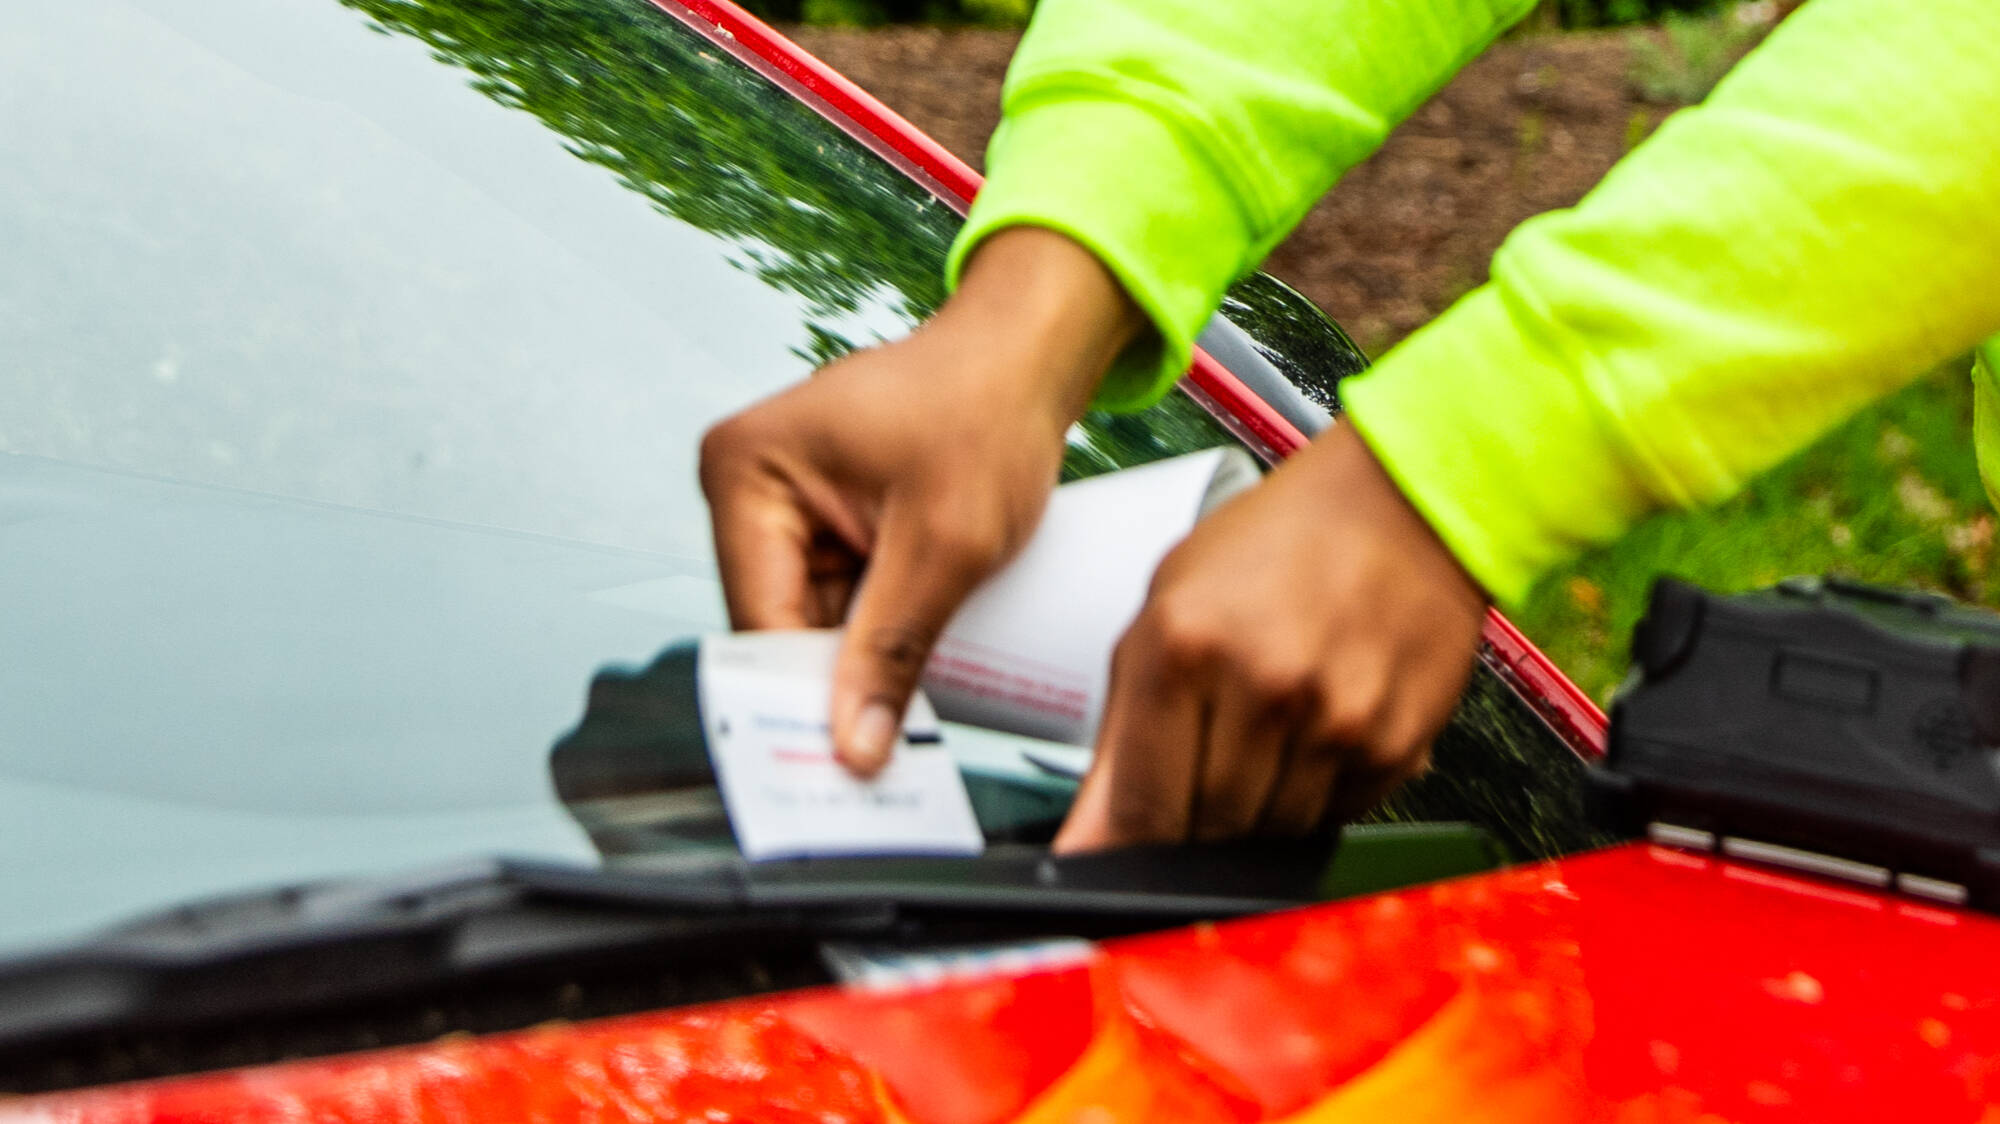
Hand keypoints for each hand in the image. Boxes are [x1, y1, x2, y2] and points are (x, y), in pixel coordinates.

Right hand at [700, 227, 1142, 774]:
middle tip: (886, 757)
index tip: (845, 766)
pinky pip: (838, 603)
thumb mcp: (946, 544)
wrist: (1028, 358)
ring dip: (859, 664)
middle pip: (779, 628)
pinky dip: (874, 638)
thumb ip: (894, 649)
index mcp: (747, 471)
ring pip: (811, 625)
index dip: (801, 697)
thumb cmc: (986, 410)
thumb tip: (854, 749)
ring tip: (912, 712)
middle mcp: (746, 485)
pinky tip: (911, 672)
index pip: (761, 619)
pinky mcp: (821, 520)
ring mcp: (782, 504)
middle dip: (832, 685)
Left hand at [1054, 423, 1487, 850]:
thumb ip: (1120, 735)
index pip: (1141, 807)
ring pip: (1271, 835)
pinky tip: (1311, 735)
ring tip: (1259, 738)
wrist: (1399, 504)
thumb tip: (1086, 844)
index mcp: (1185, 647)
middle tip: (1195, 777)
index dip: (1120, 850)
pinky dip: (1312, 798)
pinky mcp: (1396, 744)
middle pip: (1206, 831)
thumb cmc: (1271, 548)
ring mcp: (1338, 720)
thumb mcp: (1166, 612)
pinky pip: (1334, 817)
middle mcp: (1265, 687)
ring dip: (1253, 814)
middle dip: (1188, 826)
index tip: (1109, 867)